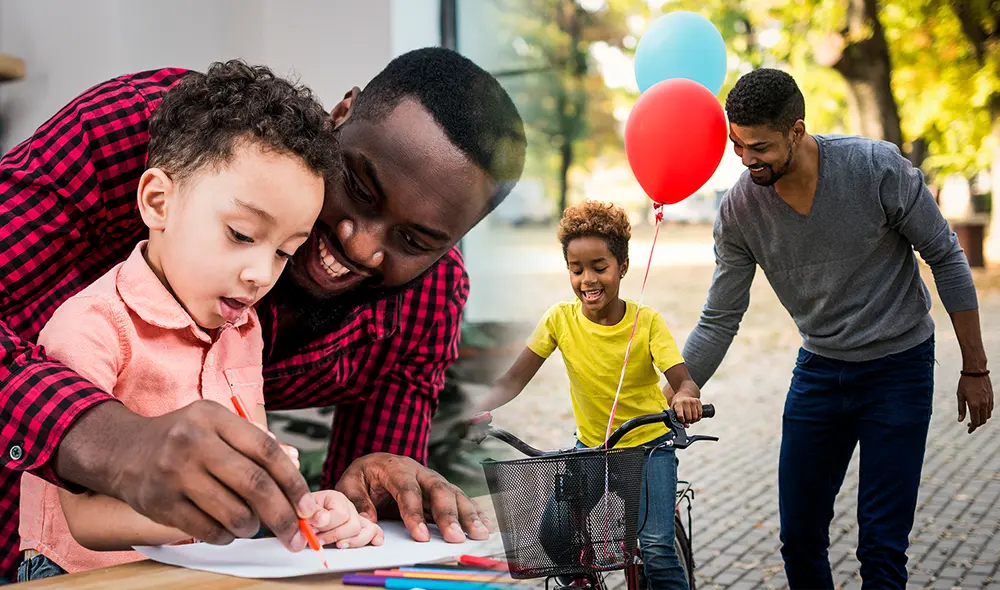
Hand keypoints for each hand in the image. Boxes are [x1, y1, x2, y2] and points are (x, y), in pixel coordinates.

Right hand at [56, 400, 315, 550]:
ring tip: (252, 525)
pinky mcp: (160, 503)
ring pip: (233, 513)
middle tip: (296, 534)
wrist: (121, 451)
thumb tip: (294, 472)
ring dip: (252, 527)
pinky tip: (226, 529)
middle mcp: (194, 442)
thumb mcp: (215, 425)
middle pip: (254, 485)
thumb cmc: (182, 439)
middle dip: (283, 515)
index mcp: (214, 417)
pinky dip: (226, 536)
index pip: (266, 451)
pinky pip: (208, 530)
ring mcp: (175, 474)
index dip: (293, 482)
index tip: (308, 506)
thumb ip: (254, 442)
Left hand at [308, 490, 383, 547]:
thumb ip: (311, 513)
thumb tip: (322, 519)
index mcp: (336, 498)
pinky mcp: (359, 528)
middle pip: (354, 525)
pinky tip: (374, 542)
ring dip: (352, 542)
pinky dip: (375, 536)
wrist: (300, 515)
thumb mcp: (301, 509)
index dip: (327, 526)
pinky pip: (374, 530)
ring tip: (338, 545)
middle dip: (336, 536)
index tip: (313, 531)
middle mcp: (349, 507)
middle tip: (319, 540)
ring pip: (367, 530)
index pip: (341, 515)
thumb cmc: (301, 513)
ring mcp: (356, 517)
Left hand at [335, 452, 490, 543]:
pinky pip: (461, 499)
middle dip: (449, 515)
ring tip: (478, 533)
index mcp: (396, 467)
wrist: (376, 463)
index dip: (414, 513)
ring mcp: (433, 479)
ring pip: (454, 494)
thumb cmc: (364, 475)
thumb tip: (369, 521)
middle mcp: (420, 471)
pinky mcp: (442, 489)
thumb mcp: (350, 483)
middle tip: (456, 537)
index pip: (407, 490)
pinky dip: (474, 512)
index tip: (421, 537)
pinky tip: (485, 524)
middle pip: (438, 490)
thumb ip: (357, 501)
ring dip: (468, 514)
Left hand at [671, 390, 702, 424]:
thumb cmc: (678, 404)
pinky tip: (694, 416)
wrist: (683, 395)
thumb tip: (687, 426)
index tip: (681, 420)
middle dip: (687, 421)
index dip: (682, 421)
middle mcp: (686, 402)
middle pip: (689, 418)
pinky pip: (700, 414)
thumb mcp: (674, 410)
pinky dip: (698, 418)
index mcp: (678, 404)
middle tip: (686, 420)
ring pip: (695, 417)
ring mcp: (693, 401)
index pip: (681, 416)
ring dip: (693, 420)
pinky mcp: (698, 401)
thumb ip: (677, 419)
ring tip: (690, 418)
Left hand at [957, 373, 993, 433]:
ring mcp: (988, 401)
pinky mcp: (991, 397)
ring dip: (982, 420)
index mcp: (974, 405)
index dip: (972, 428)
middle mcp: (983, 404)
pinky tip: (979, 412)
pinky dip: (985, 413)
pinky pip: (990, 409)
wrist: (976, 371)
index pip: (975, 422)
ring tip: (974, 419)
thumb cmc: (965, 382)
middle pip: (982, 421)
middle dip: (976, 425)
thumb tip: (960, 420)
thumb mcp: (960, 395)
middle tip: (969, 425)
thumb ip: (961, 409)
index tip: (968, 431)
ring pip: (987, 416)